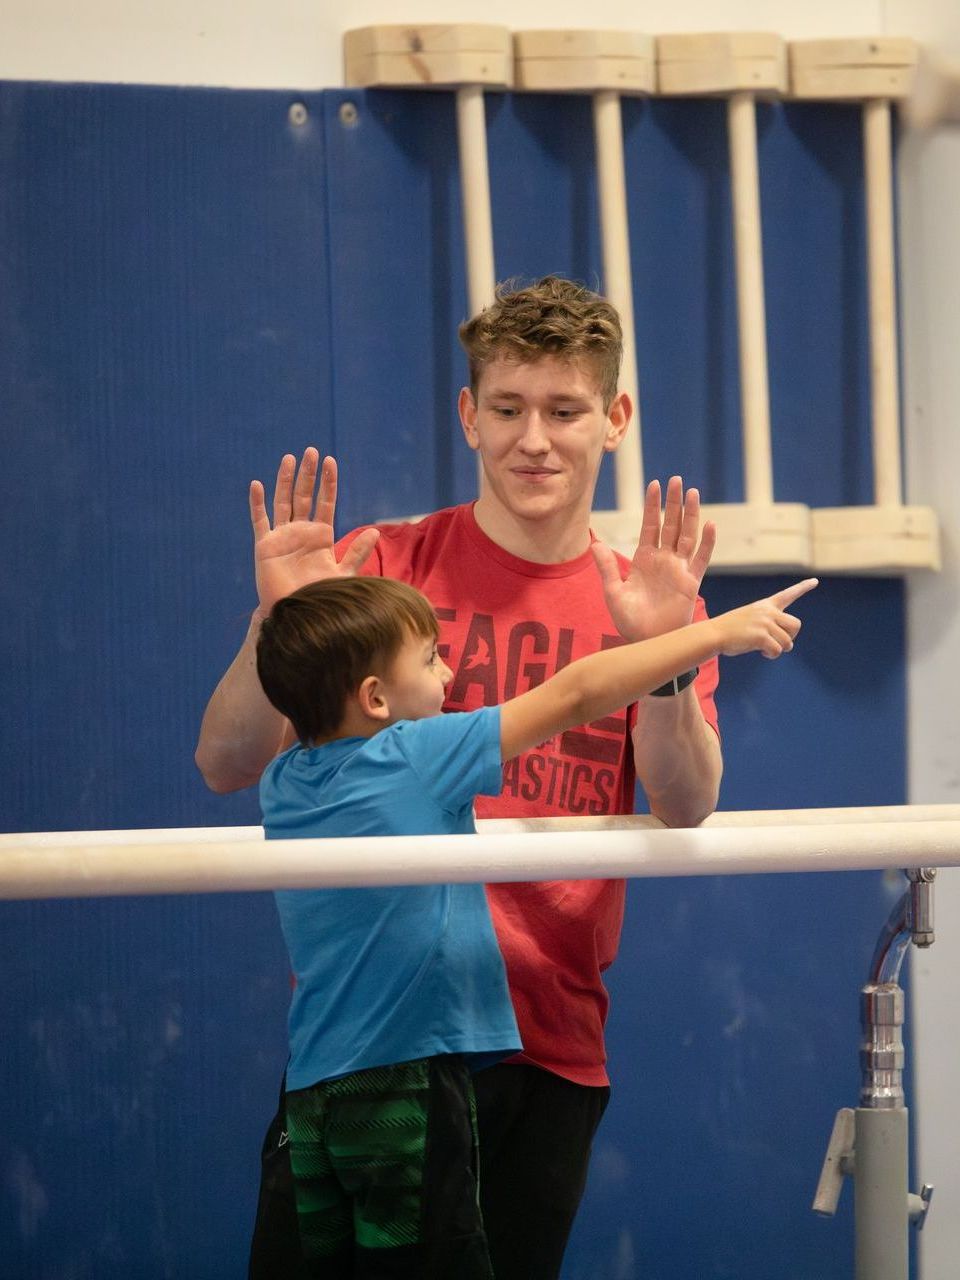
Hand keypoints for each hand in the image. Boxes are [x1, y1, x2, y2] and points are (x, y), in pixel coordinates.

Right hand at [248, 449, 378, 611]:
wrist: (296, 615)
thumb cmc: (319, 597)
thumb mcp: (342, 574)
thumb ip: (357, 553)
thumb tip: (375, 531)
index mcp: (320, 536)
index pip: (325, 503)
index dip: (328, 483)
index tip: (331, 461)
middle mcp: (300, 532)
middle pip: (304, 496)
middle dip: (308, 474)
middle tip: (312, 451)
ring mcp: (282, 537)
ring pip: (283, 501)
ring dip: (285, 480)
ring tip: (289, 458)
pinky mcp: (264, 546)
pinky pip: (260, 520)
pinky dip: (257, 503)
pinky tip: (256, 485)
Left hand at [592, 476, 716, 640]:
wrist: (647, 642)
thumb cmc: (629, 621)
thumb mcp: (613, 592)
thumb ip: (607, 567)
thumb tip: (594, 543)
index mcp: (644, 559)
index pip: (650, 525)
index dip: (652, 506)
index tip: (653, 484)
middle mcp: (663, 560)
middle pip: (671, 524)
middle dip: (672, 502)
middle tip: (675, 479)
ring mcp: (679, 569)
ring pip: (687, 535)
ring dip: (690, 515)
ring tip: (692, 493)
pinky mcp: (691, 582)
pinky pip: (701, 559)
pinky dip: (707, 543)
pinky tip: (710, 525)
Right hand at [716, 578, 818, 657]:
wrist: (713, 634)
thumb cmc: (730, 631)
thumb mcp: (750, 620)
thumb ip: (768, 625)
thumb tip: (786, 644)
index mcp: (765, 606)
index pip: (788, 594)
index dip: (802, 588)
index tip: (815, 581)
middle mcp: (767, 612)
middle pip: (796, 625)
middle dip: (790, 637)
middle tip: (778, 643)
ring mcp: (764, 623)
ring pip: (787, 641)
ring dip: (779, 649)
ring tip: (765, 649)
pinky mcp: (761, 636)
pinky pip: (777, 650)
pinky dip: (772, 655)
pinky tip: (763, 653)